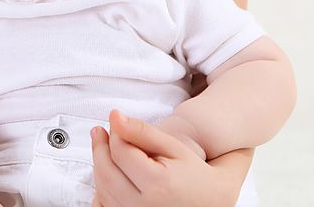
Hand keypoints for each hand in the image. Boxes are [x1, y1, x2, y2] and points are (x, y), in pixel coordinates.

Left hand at [91, 110, 241, 206]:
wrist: (215, 206)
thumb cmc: (198, 176)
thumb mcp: (176, 149)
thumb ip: (145, 132)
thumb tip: (115, 116)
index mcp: (158, 184)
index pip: (120, 152)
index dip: (114, 132)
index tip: (115, 121)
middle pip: (106, 172)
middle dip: (99, 148)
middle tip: (99, 131)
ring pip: (102, 190)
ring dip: (98, 166)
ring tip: (103, 148)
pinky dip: (101, 190)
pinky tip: (107, 175)